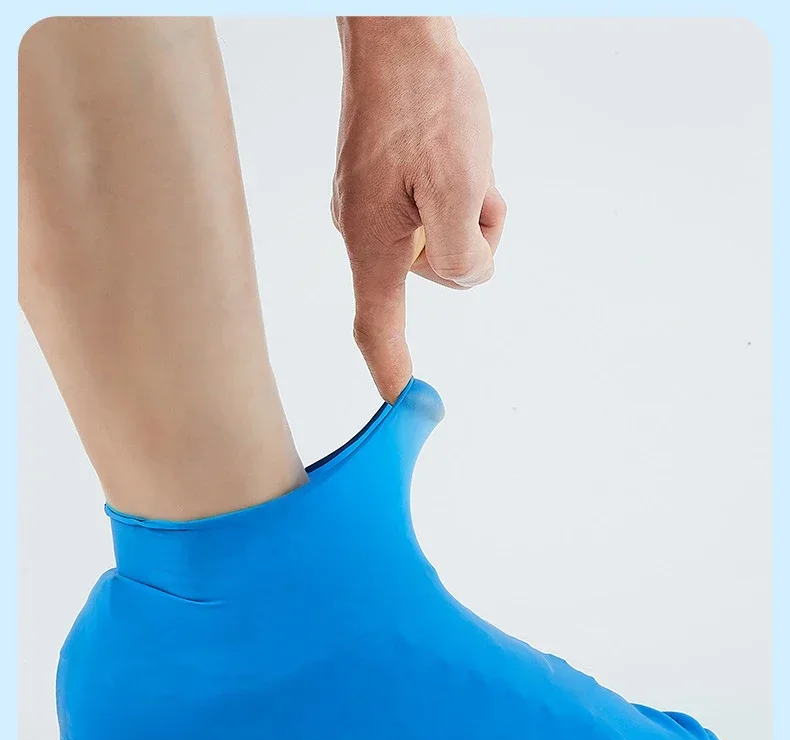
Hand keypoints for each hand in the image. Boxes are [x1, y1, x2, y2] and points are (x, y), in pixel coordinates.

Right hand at [333, 17, 506, 401]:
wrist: (397, 34)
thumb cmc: (427, 101)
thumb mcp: (460, 183)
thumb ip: (464, 252)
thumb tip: (466, 274)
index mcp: (375, 242)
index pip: (379, 328)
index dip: (391, 372)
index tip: (402, 406)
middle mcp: (363, 232)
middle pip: (429, 277)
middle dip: (469, 242)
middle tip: (479, 190)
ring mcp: (368, 208)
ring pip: (435, 241)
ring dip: (466, 211)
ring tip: (465, 161)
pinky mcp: (378, 186)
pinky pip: (425, 213)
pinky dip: (452, 194)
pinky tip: (454, 155)